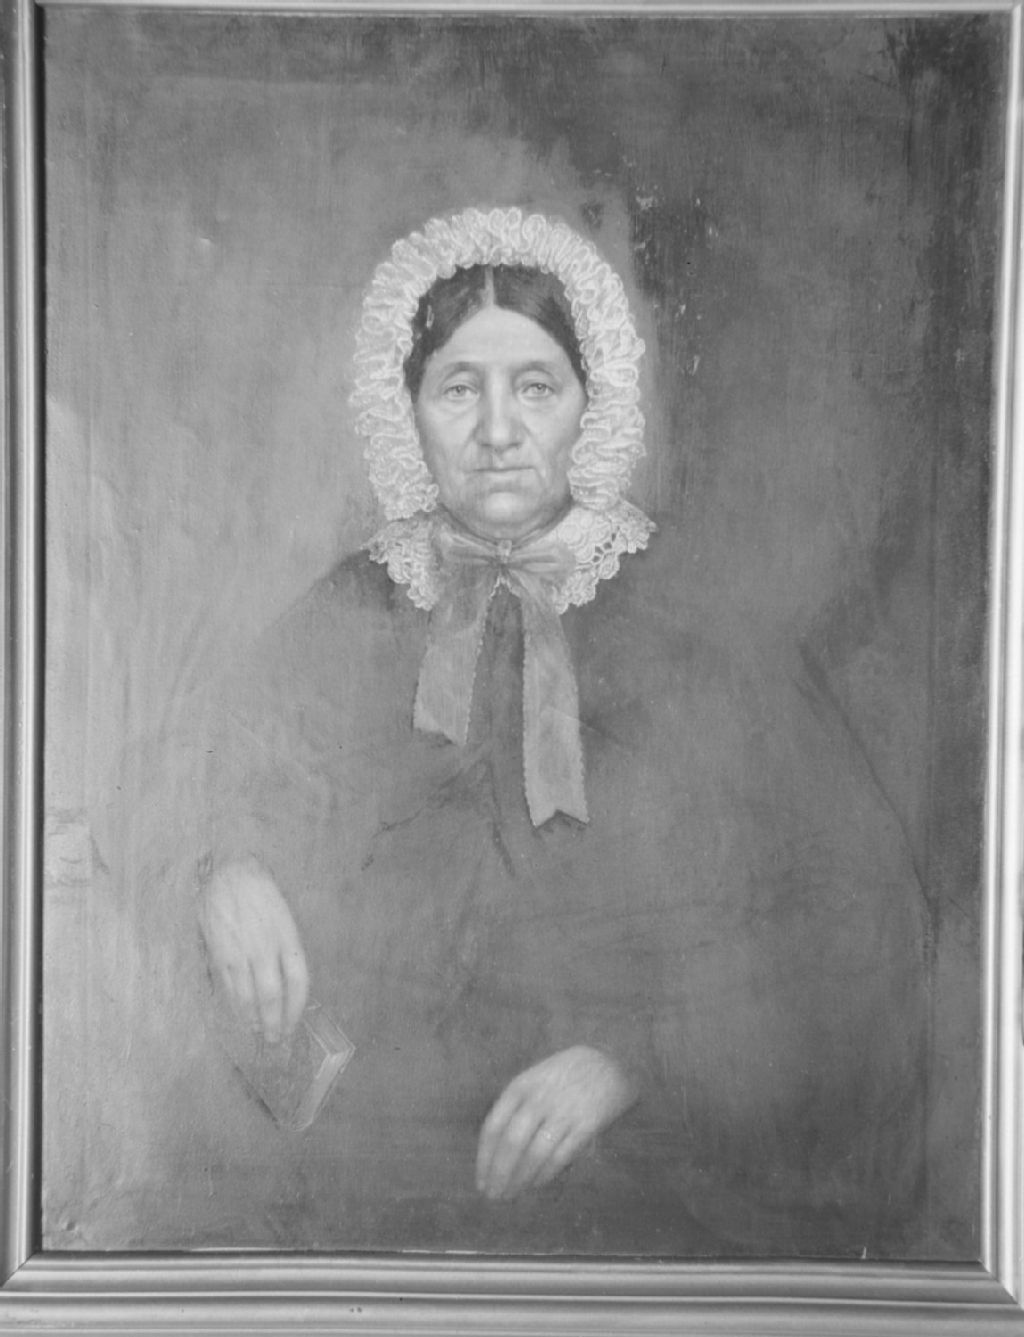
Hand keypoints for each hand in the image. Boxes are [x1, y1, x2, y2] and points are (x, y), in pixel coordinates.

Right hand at [198, 858, 308, 1044]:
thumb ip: (286, 947)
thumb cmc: (260, 891)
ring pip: (249, 997)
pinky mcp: (220, 954)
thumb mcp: (283, 915)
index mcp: (287, 936)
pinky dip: (236, 1006)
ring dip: (254, 1020)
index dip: (297, 1007)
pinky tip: (241, 1015)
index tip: (295, 1023)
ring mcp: (241, 953)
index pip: (299, 981)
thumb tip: (288, 981)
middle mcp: (265, 948)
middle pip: (273, 996)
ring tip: (258, 1032)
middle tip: (276, 1040)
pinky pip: (230, 988)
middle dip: (275, 1022)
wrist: (227, 871)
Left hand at [476, 1046, 636, 1200]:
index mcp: (521, 1086)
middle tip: (494, 1196)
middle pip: (511, 1144)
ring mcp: (563, 1111)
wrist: (611, 1061)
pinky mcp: (586, 1125)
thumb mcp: (535, 1079)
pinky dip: (545, 1175)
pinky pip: (560, 1156)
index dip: (484, 1159)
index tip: (480, 1181)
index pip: (493, 1127)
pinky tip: (537, 1185)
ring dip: (520, 1180)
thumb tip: (496, 1151)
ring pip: (535, 1154)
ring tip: (513, 1195)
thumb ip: (517, 1108)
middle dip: (500, 1174)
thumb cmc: (566, 1073)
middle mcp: (539, 1099)